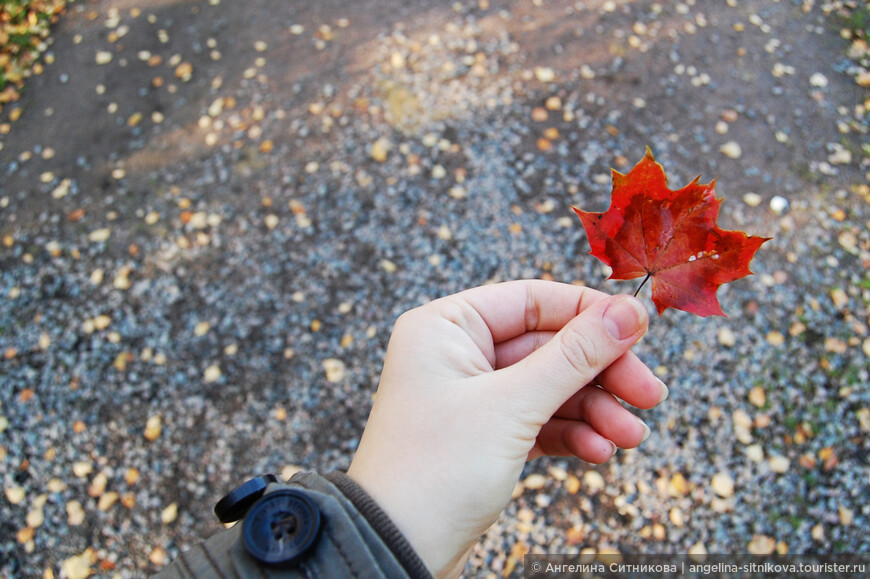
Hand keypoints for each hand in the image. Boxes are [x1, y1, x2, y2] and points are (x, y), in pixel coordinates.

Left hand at [347, 280, 666, 576]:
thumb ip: (573, 356)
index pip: (531, 300)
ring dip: (594, 410)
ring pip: (549, 388)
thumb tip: (628, 313)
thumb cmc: (434, 471)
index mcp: (446, 327)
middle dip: (600, 373)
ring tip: (630, 436)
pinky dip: (571, 434)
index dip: (589, 313)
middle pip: (548, 346)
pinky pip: (538, 421)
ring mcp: (471, 396)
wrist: (396, 549)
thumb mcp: (512, 406)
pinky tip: (599, 452)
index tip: (640, 331)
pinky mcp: (484, 435)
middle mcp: (457, 354)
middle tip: (649, 395)